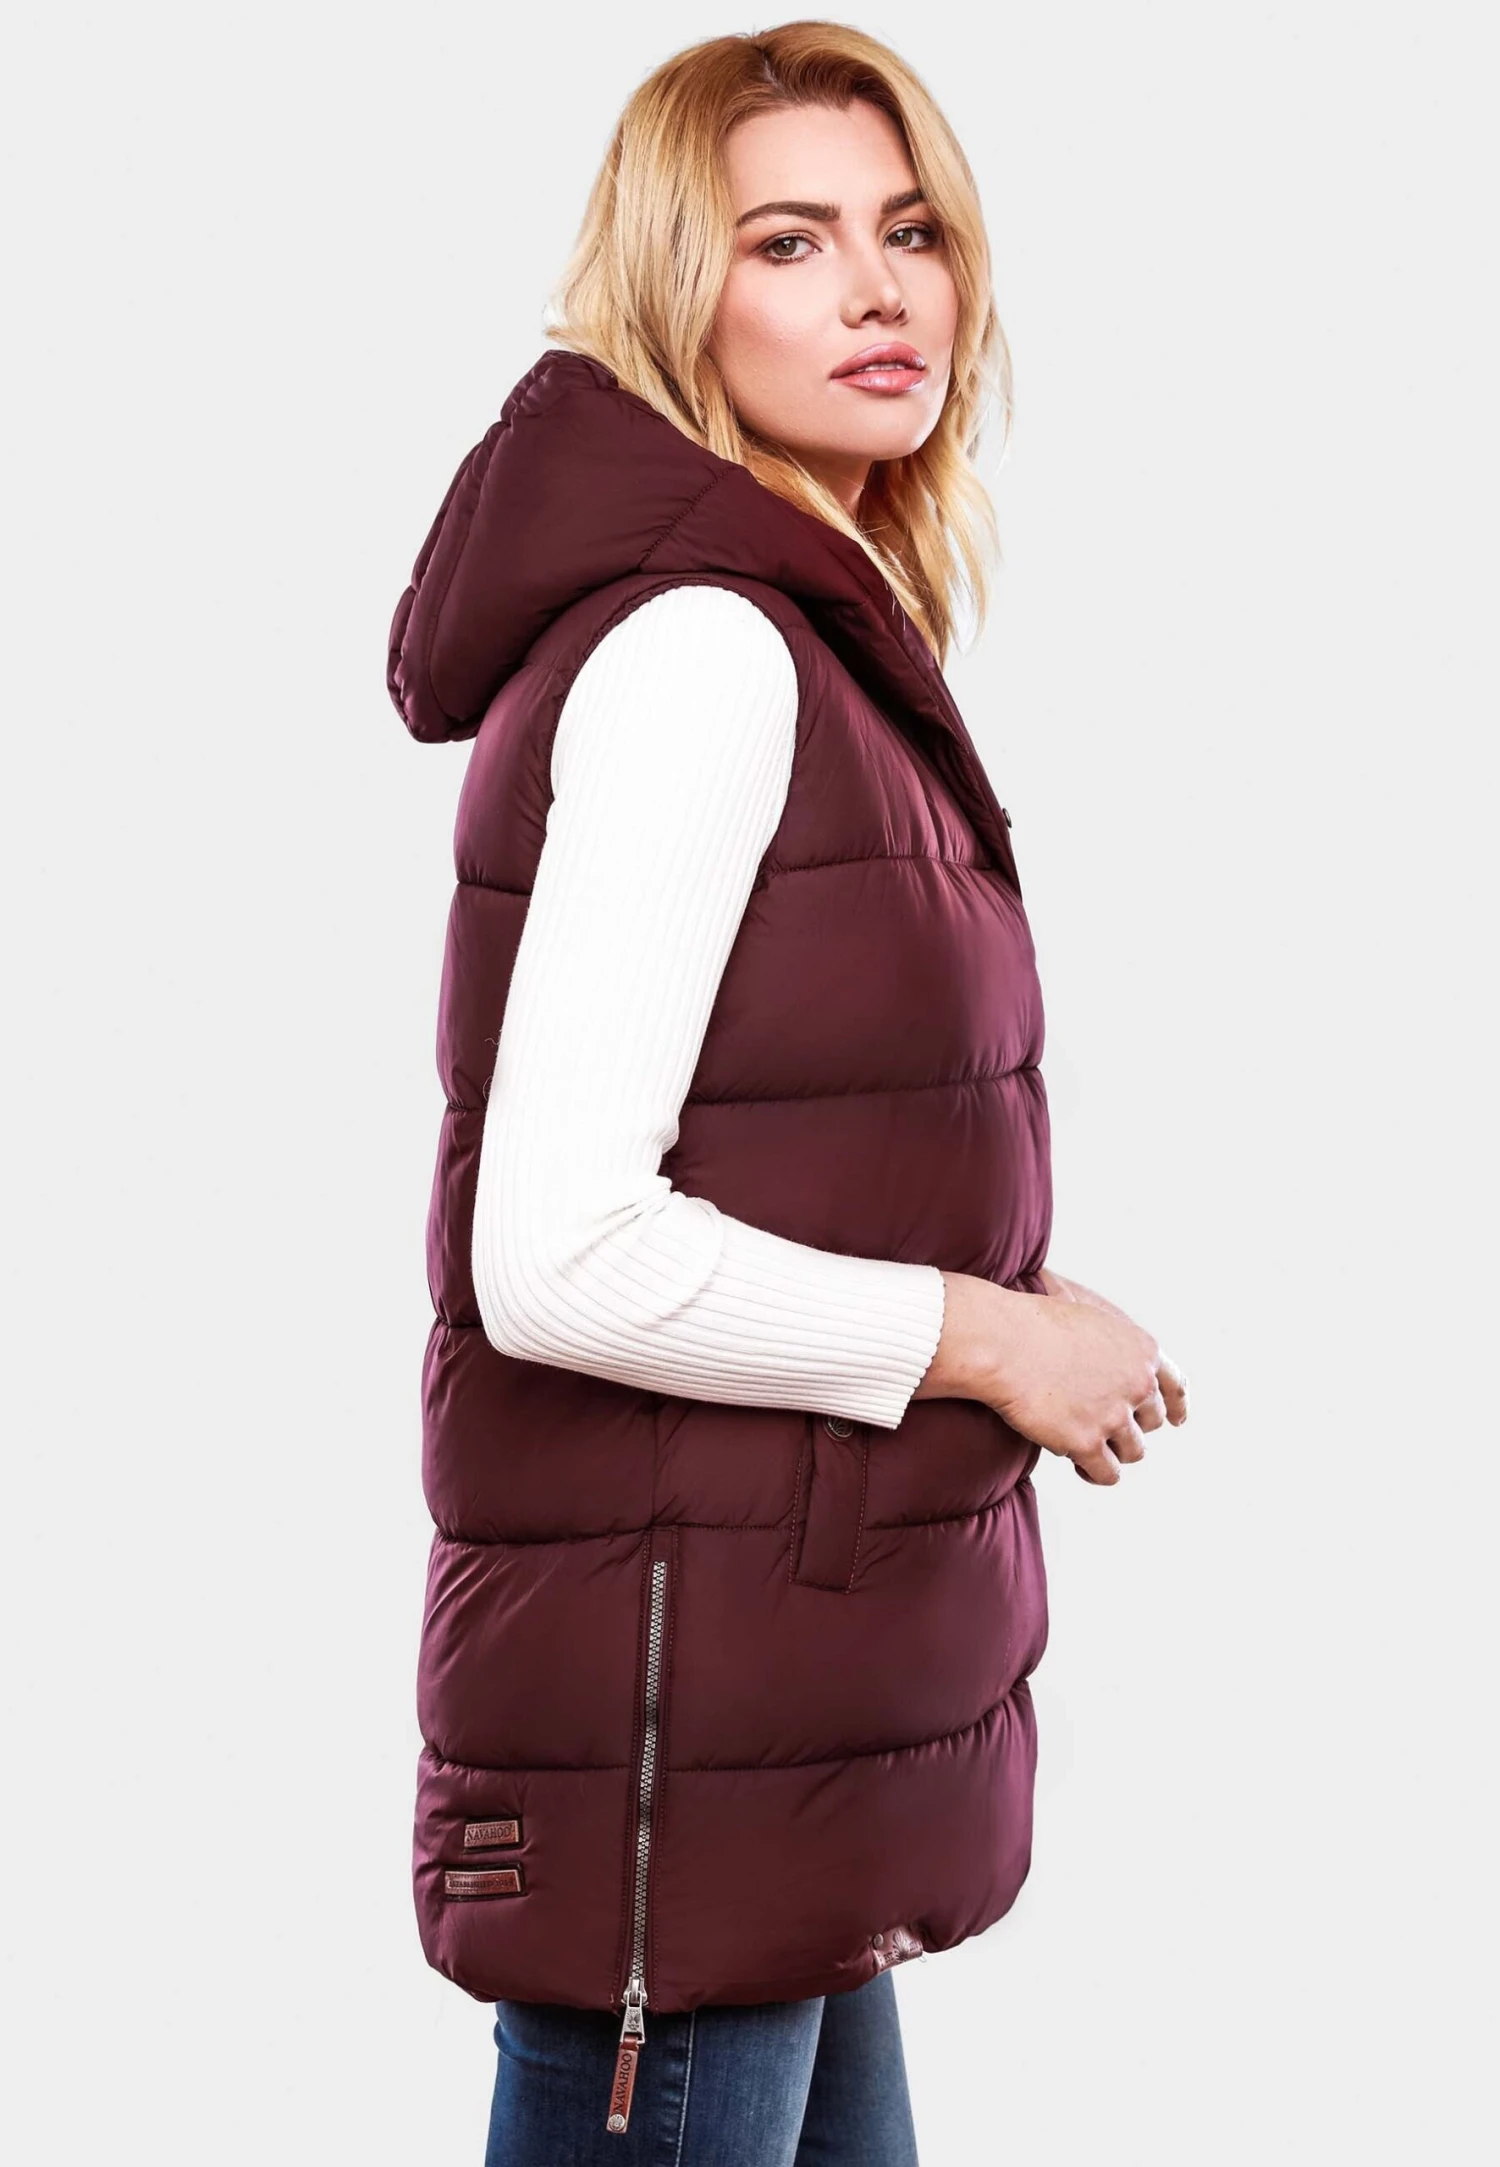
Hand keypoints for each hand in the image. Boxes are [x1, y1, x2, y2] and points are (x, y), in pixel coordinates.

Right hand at [1039, 1267, 1189, 1480]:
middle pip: (1151, 1422)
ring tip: (1086, 1447)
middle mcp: (1137, 1384)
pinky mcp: (1087, 1442)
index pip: (1175, 1384)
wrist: (1003, 1341)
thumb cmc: (1032, 1326)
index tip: (1177, 1419)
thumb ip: (1112, 1350)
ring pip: (1134, 1451)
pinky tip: (1079, 1467)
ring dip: (1113, 1451)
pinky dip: (1095, 1473)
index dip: (1176, 1405)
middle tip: (1102, 1427)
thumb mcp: (1089, 1322)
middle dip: (1130, 1426)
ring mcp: (1114, 1415)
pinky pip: (1107, 1473)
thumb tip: (1110, 1373)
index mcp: (1142, 1351)